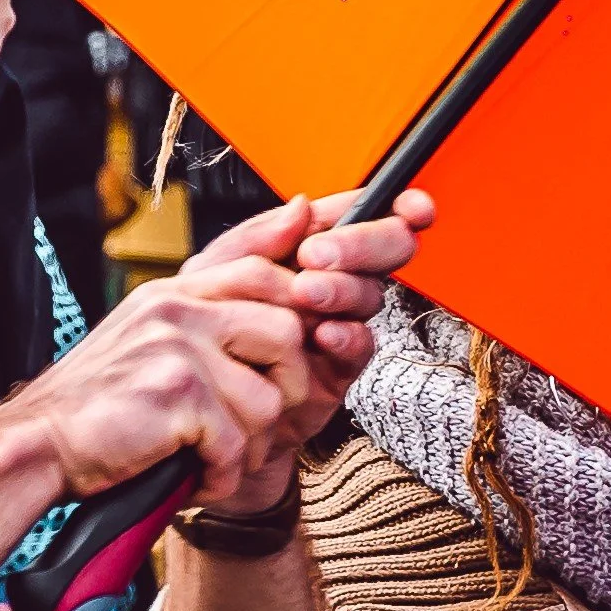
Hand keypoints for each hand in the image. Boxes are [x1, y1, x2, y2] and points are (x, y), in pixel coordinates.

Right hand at [0, 188, 432, 512]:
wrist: (40, 448)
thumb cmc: (103, 406)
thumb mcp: (157, 339)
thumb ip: (220, 293)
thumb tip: (296, 215)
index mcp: (174, 292)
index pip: (260, 259)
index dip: (312, 267)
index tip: (342, 268)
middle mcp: (177, 306)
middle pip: (286, 323)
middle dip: (287, 382)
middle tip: (252, 421)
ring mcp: (176, 343)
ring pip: (272, 389)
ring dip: (251, 437)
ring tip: (212, 451)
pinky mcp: (178, 389)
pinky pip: (242, 434)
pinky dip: (223, 468)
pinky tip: (196, 471)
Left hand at [196, 188, 435, 513]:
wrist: (199, 404)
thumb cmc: (205, 333)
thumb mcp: (212, 273)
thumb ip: (256, 238)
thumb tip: (301, 206)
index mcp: (306, 249)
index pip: (359, 216)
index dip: (397, 206)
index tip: (411, 206)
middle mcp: (334, 282)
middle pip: (382, 250)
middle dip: (362, 244)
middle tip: (318, 255)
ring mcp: (340, 323)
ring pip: (371, 296)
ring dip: (344, 289)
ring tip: (306, 293)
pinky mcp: (339, 368)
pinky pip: (360, 346)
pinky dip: (347, 336)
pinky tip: (325, 334)